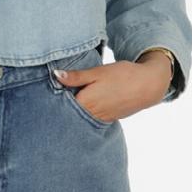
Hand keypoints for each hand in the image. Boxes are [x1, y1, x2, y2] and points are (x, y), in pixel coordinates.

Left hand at [54, 54, 171, 120]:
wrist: (148, 85)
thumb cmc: (123, 75)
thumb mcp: (97, 72)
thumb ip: (76, 77)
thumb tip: (55, 76)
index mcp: (86, 103)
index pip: (61, 107)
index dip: (51, 101)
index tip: (42, 96)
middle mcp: (92, 115)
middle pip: (69, 115)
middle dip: (60, 109)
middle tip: (48, 101)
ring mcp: (100, 119)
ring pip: (79, 118)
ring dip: (72, 112)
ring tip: (62, 104)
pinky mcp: (107, 119)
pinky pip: (89, 119)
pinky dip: (83, 114)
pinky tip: (81, 108)